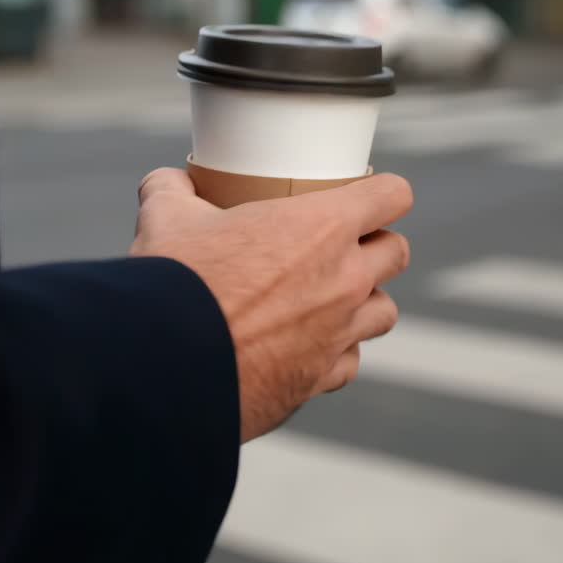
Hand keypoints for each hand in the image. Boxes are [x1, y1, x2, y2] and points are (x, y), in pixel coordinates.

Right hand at [131, 168, 413, 442]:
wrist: (165, 367)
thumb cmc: (174, 283)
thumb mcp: (167, 218)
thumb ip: (172, 191)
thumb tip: (165, 183)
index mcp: (322, 228)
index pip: (391, 195)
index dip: (384, 192)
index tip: (369, 196)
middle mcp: (345, 280)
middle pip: (397, 253)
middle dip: (377, 245)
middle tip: (344, 246)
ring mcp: (339, 333)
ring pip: (384, 312)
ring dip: (364, 302)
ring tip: (331, 299)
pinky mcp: (319, 380)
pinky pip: (348, 362)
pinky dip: (334, 353)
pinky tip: (307, 347)